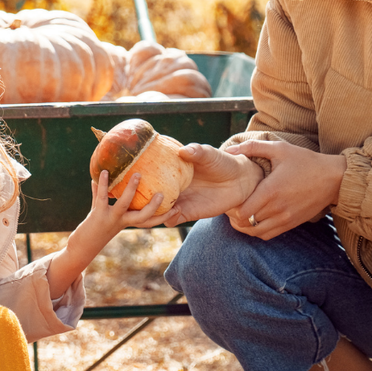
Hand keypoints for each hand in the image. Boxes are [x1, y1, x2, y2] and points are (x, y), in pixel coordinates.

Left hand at [83, 170, 164, 241]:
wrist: (81, 248)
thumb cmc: (93, 231)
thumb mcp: (101, 214)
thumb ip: (100, 197)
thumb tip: (98, 178)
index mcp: (128, 223)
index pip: (151, 221)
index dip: (165, 216)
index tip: (178, 208)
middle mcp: (122, 222)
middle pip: (144, 216)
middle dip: (154, 206)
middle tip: (163, 194)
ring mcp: (111, 219)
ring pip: (125, 204)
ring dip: (131, 190)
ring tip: (137, 175)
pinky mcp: (98, 215)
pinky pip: (102, 197)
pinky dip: (103, 184)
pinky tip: (105, 172)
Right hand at [147, 144, 263, 227]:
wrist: (239, 180)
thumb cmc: (221, 162)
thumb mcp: (209, 154)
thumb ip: (197, 152)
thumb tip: (183, 151)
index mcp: (170, 170)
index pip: (148, 175)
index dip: (138, 177)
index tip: (132, 175)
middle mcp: (170, 187)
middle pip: (147, 196)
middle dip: (137, 199)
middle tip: (136, 195)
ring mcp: (178, 200)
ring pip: (156, 211)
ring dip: (151, 212)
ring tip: (157, 204)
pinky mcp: (187, 212)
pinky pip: (171, 219)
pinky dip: (168, 218)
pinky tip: (175, 211)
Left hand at [222, 139, 345, 239]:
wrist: (334, 179)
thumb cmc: (305, 161)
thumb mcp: (279, 149)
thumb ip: (252, 148)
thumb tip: (228, 150)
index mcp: (271, 191)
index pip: (242, 212)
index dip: (232, 207)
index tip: (231, 198)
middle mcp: (277, 209)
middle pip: (246, 223)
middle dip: (235, 216)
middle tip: (233, 206)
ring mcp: (285, 219)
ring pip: (255, 232)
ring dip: (245, 226)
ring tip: (241, 215)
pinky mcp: (291, 224)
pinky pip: (267, 235)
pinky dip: (257, 231)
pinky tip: (255, 219)